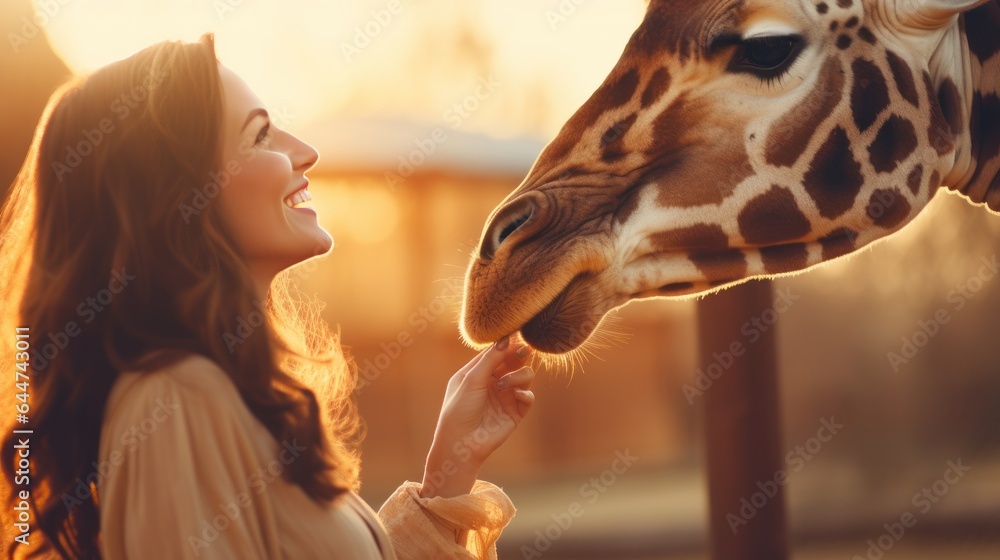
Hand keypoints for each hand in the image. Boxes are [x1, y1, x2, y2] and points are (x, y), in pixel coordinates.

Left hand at [420, 335, 534, 497]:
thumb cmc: (459, 409)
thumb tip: (506, 337)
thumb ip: (490, 358)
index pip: (496, 352)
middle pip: (513, 361)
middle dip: (518, 355)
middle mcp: (493, 382)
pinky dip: (526, 393)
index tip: (516, 336)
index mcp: (478, 372)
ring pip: (525, 375)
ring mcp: (505, 396)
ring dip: (519, 375)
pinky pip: (528, 396)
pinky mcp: (515, 412)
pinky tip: (518, 395)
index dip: (506, 344)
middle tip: (523, 350)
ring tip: (504, 384)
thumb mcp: (471, 379)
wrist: (462, 444)